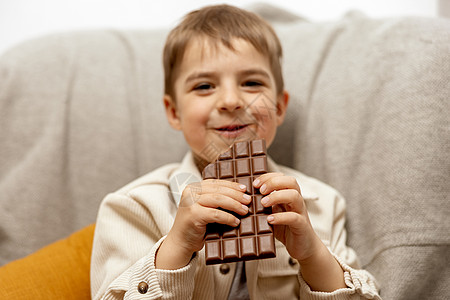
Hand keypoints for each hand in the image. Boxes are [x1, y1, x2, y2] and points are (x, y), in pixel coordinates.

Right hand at [156, 179, 250, 268]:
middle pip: (219, 190)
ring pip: (218, 199)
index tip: (244, 189)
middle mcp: (190, 192)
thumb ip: (215, 200)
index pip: (216, 183)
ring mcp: (190, 203)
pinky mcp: (193, 214)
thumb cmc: (195, 226)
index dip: (232, 185)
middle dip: (236, 195)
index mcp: (193, 188)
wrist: (180, 242)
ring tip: (245, 210)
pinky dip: (228, 217)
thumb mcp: (204, 208)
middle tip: (248, 201)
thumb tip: (240, 195)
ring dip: (235, 205)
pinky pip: (216, 214)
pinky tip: (235, 221)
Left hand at [253, 172, 345, 291]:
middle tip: (260, 190)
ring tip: (263, 203)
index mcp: (289, 196)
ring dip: (277, 196)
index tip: (255, 183)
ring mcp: (300, 213)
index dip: (269, 177)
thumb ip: (264, 205)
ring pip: (294, 196)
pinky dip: (281, 217)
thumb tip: (244, 198)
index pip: (283, 177)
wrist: (303, 247)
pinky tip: (269, 220)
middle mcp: (296, 201)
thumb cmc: (286, 229)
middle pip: (291, 182)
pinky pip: (294, 218)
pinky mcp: (302, 226)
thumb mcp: (273, 213)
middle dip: (274, 182)